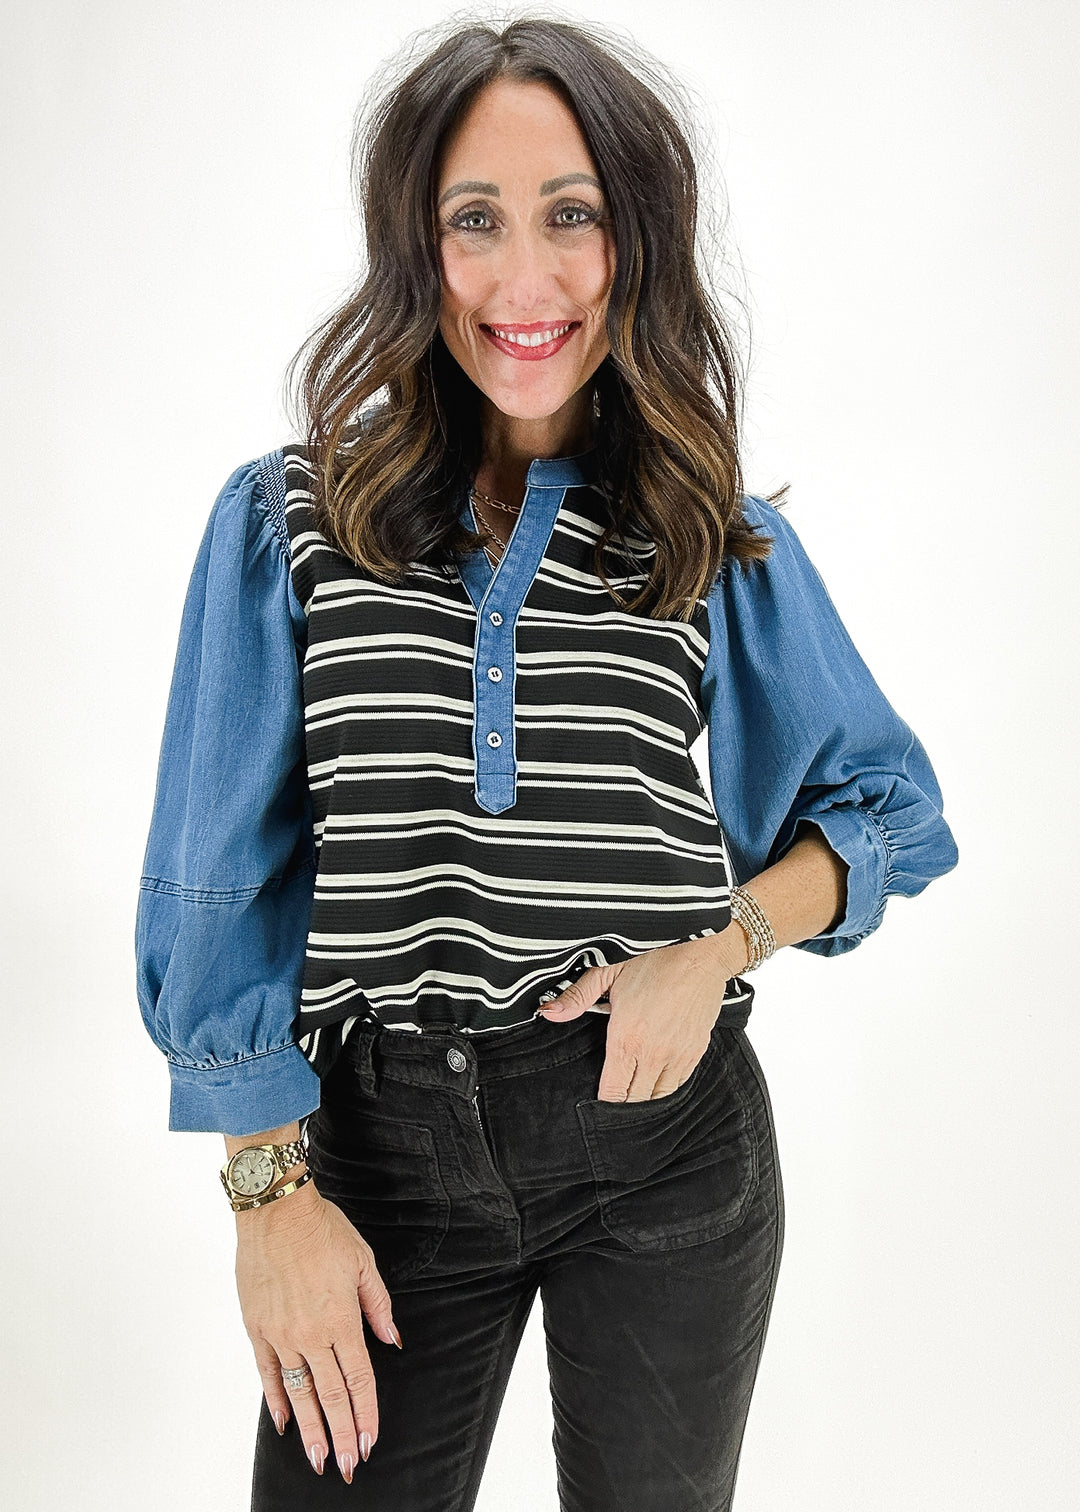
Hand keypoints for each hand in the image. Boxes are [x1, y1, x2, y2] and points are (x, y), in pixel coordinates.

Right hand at [234, 1178, 401, 1483]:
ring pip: (299, 1393)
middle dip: (341, 1434)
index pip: (358, 1379)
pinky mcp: (257, 1328)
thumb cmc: (322, 1229)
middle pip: (331, 1395)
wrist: (275, 1212)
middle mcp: (311, 1334)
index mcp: (341, 1319)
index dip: (366, 1413)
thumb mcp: (363, 1261)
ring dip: (310, 1429)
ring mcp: (281, 1334)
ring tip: (318, 1459)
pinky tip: (285, 1423)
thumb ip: (378, 1305)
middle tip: (347, 1466)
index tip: (370, 1441)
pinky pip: (268, 1373)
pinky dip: (276, 1401)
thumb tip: (392, 1339)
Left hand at [537, 930, 744, 1101]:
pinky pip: (679, 1084)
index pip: (613, 1092)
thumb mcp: (608, 972)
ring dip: (645, 1099)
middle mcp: (653, 1054)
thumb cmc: (654, 959)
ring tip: (633, 1095)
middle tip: (613, 1102)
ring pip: (658, 1098)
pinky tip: (656, 1081)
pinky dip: (666, 1088)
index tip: (597, 1103)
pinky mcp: (696, 1051)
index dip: (603, 1103)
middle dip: (622, 1106)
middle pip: (635, 1101)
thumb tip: (549, 1012)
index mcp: (626, 1038)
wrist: (700, 954)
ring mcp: (677, 1055)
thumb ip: (577, 997)